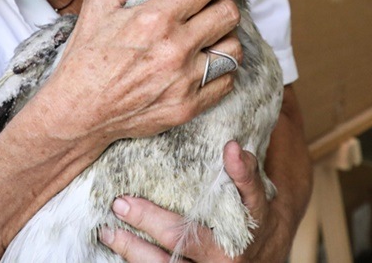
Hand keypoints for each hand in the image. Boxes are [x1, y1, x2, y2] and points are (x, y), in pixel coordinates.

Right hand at [41, 0, 243, 144]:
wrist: (78, 112)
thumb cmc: (85, 59)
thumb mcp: (97, 6)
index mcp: (155, 18)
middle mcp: (175, 48)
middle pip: (228, 14)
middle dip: (224, 5)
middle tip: (216, 6)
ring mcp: (184, 80)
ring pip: (233, 49)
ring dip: (226, 39)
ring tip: (213, 38)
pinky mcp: (188, 106)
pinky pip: (226, 82)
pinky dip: (221, 72)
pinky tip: (206, 66)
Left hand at [100, 141, 287, 261]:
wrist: (263, 260)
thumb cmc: (253, 217)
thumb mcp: (256, 192)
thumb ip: (245, 165)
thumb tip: (244, 123)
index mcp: (254, 220)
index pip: (250, 193)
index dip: (242, 172)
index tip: (231, 148)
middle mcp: (232, 249)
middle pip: (191, 237)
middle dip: (154, 222)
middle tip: (123, 203)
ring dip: (134, 248)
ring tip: (108, 229)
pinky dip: (136, 260)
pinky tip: (115, 243)